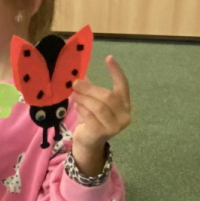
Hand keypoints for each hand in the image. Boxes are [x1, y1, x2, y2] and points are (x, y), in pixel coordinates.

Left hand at [70, 55, 130, 174]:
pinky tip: (77, 105)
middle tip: (75, 83)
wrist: (88, 142)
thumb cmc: (92, 119)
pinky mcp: (103, 133)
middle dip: (90, 89)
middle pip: (108, 96)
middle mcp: (124, 115)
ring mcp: (115, 126)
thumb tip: (80, 74)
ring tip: (74, 94)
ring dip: (84, 98)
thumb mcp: (93, 102)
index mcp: (124, 104)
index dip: (116, 71)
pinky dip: (82, 109)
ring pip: (99, 107)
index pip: (123, 84)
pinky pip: (91, 117)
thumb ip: (91, 90)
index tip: (108, 58)